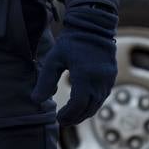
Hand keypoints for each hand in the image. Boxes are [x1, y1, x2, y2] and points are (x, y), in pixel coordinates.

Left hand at [31, 4, 117, 125]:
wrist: (93, 27)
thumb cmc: (71, 42)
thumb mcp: (54, 59)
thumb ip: (46, 80)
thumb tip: (36, 100)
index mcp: (85, 75)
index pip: (78, 103)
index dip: (68, 114)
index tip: (58, 118)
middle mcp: (100, 80)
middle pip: (89, 107)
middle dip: (76, 117)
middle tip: (62, 122)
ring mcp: (108, 80)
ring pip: (97, 104)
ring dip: (84, 113)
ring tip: (71, 117)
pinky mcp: (111, 78)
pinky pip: (102, 96)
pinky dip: (92, 104)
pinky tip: (82, 106)